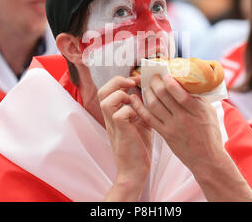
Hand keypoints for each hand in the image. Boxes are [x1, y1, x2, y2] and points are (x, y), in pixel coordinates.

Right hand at [97, 75, 151, 200]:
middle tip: (133, 83)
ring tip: (133, 102)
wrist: (135, 171)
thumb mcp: (141, 123)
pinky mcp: (121, 133)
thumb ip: (141, 108)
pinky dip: (129, 110)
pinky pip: (119, 114)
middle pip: (102, 90)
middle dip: (118, 81)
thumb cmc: (138, 148)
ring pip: (106, 100)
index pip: (108, 89)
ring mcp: (113, 125)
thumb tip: (149, 92)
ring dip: (121, 96)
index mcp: (114, 114)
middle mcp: (110, 118)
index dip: (121, 80)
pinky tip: (137, 117)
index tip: (137, 79)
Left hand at [130, 74, 251, 200]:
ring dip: (147, 92)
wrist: (207, 159)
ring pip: (154, 105)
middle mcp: (183, 118)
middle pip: (164, 96)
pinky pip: (148, 118)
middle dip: (155, 83)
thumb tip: (188, 81)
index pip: (180, 94)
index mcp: (197, 111)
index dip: (170, 82)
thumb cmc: (210, 134)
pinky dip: (140, 107)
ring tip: (147, 85)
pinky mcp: (165, 134)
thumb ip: (199, 97)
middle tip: (153, 76)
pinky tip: (135, 98)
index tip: (165, 74)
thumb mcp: (210, 113)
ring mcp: (172, 127)